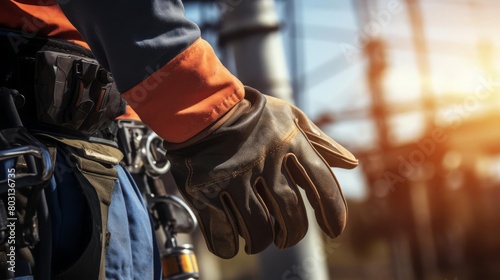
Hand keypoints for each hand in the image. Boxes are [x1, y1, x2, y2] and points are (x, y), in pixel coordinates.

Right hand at [165, 87, 357, 258]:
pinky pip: (223, 231)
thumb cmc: (249, 112)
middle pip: (290, 214)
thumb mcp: (288, 117)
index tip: (335, 231)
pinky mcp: (205, 190)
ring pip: (258, 229)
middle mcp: (264, 161)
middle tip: (286, 238)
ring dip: (261, 242)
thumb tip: (352, 164)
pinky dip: (229, 245)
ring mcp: (233, 177)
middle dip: (292, 234)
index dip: (333, 212)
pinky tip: (231, 243)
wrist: (198, 105)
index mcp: (288, 142)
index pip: (321, 184)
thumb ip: (320, 142)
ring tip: (258, 242)